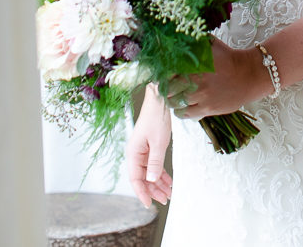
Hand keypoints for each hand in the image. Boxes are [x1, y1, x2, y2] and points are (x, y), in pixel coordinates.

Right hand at [126, 85, 172, 207]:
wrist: (160, 98)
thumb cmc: (156, 116)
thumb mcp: (158, 142)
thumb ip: (155, 162)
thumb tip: (151, 180)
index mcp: (133, 153)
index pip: (135, 179)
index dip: (142, 193)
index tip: (149, 204)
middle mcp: (135, 153)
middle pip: (142, 178)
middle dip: (153, 190)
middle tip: (165, 200)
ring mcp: (143, 150)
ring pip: (149, 173)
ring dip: (158, 183)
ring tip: (169, 193)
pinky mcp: (150, 146)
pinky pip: (154, 165)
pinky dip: (161, 174)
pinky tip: (169, 181)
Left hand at [167, 37, 269, 118]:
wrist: (248, 74)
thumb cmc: (228, 58)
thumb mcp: (211, 44)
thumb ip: (194, 41)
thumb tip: (178, 34)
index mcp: (194, 63)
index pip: (167, 71)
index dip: (162, 74)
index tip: (162, 74)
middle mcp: (195, 80)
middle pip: (169, 88)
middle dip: (166, 87)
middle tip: (167, 87)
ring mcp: (201, 96)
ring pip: (175, 102)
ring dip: (172, 100)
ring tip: (174, 97)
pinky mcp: (207, 109)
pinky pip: (185, 114)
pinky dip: (180, 111)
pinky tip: (182, 106)